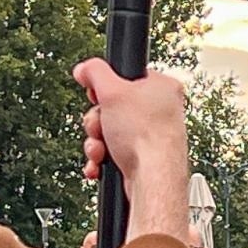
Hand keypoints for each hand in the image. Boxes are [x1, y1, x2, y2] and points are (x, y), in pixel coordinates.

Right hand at [73, 61, 186, 185]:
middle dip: (98, 121)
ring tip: (102, 148)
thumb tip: (85, 69)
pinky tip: (101, 163)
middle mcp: (161, 111)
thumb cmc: (146, 137)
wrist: (153, 178)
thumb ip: (95, 72)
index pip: (124, 78)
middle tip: (101, 125)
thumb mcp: (112, 91)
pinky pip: (114, 153)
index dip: (105, 89)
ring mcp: (153, 136)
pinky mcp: (144, 158)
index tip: (98, 96)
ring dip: (97, 142)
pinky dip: (103, 159)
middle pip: (113, 108)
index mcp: (162, 87)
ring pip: (110, 132)